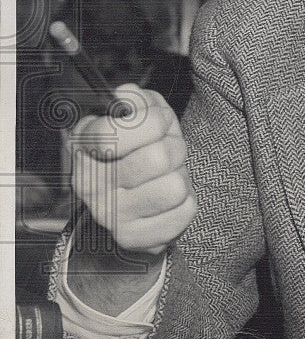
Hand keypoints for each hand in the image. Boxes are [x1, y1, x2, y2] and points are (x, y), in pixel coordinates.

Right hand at [65, 85, 197, 256]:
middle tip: (166, 153)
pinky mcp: (133, 239)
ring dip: (180, 177)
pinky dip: (186, 203)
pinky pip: (184, 212)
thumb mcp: (136, 113)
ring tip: (165, 177)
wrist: (136, 198)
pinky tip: (166, 201)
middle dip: (174, 149)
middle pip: (158, 158)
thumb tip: (130, 100)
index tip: (156, 124)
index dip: (152, 121)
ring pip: (174, 187)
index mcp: (84, 146)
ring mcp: (109, 215)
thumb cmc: (140, 148)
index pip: (120, 129)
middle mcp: (89, 183)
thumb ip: (134, 99)